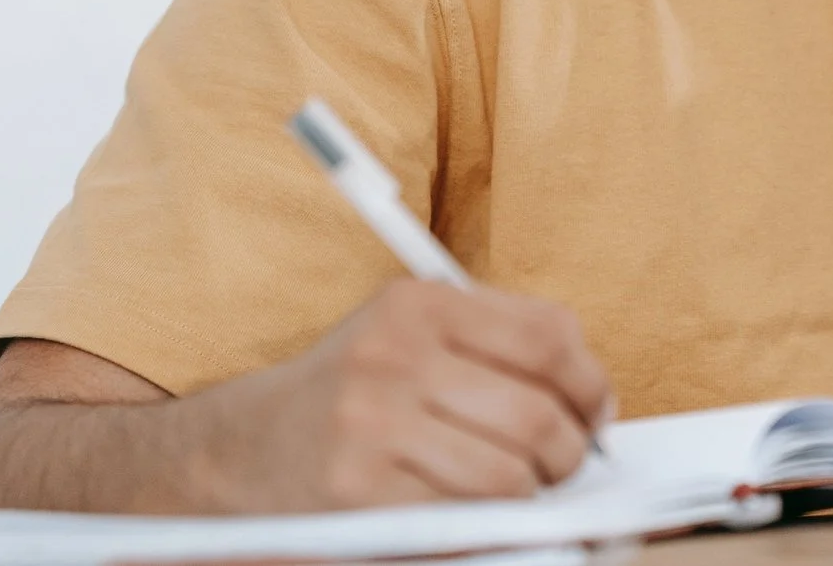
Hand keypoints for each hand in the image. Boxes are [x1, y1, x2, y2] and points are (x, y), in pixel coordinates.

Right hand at [211, 278, 613, 508]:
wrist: (235, 451)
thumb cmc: (347, 395)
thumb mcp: (411, 337)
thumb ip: (496, 346)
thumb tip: (594, 402)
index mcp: (419, 304)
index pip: (548, 337)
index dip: (591, 384)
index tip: (597, 415)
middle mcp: (395, 355)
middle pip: (538, 413)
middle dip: (570, 453)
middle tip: (566, 468)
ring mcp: (373, 423)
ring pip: (509, 475)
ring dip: (530, 497)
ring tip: (518, 494)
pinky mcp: (357, 492)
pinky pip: (461, 521)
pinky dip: (487, 529)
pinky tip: (477, 520)